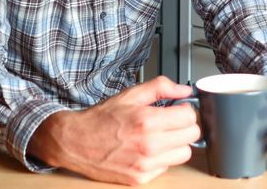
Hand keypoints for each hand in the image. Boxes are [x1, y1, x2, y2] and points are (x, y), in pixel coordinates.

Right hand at [28, 76, 199, 185]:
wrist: (74, 142)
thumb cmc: (100, 119)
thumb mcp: (130, 95)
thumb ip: (161, 88)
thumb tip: (185, 90)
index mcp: (147, 121)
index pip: (190, 117)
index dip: (185, 110)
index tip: (178, 109)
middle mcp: (148, 145)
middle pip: (192, 136)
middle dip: (184, 126)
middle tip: (171, 122)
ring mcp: (145, 164)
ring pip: (184, 154)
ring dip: (177, 144)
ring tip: (161, 136)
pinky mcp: (140, 178)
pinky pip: (166, 167)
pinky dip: (161, 159)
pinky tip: (148, 150)